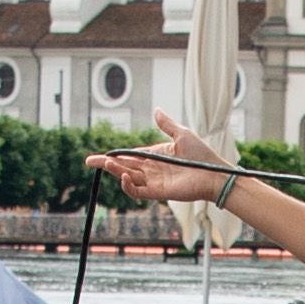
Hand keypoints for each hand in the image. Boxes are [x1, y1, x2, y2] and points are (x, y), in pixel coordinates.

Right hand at [90, 116, 232, 206]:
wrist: (214, 174)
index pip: (130, 156)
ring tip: (104, 164)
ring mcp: (154, 182)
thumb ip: (166, 124)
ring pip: (128, 178)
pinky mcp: (158, 193)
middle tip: (89, 161)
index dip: (114, 156)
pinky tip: (123, 176)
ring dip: (115, 172)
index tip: (100, 155)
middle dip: (106, 164)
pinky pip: (138, 191)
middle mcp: (152, 170)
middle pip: (124, 167)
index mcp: (155, 156)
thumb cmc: (201, 155)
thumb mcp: (182, 134)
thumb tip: (156, 110)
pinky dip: (128, 186)